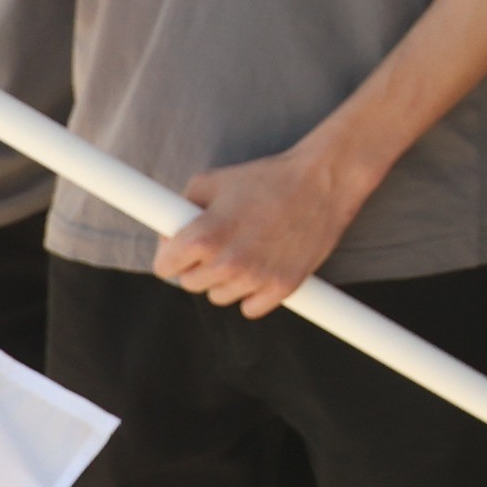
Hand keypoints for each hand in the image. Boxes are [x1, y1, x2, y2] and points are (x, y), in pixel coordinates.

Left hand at [158, 140, 378, 315]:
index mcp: (204, 236)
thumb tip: (166, 236)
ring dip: (226, 279)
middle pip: (191, 284)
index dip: (171, 255)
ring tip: (246, 250)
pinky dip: (253, 293)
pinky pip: (250, 308)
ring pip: (219, 297)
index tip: (181, 250)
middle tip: (219, 244)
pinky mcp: (282, 288)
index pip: (164, 267)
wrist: (323, 181)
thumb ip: (179, 209)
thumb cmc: (266, 178)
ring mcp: (256, 278)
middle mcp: (227, 262)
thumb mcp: (212, 181)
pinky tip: (262, 267)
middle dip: (199, 265)